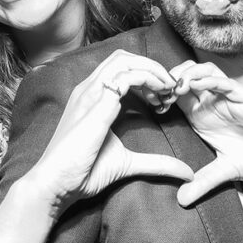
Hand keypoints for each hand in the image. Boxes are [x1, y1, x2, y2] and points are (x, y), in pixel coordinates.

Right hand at [27, 50, 193, 214]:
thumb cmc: (82, 173)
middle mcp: (89, 90)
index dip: (147, 76)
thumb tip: (186, 173)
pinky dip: (148, 79)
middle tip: (171, 88)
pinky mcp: (95, 104)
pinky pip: (124, 76)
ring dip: (152, 70)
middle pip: (123, 57)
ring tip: (168, 89)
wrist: (55, 185)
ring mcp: (90, 94)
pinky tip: (159, 96)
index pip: (121, 69)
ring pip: (124, 60)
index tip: (165, 98)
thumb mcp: (128, 164)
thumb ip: (156, 163)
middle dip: (152, 67)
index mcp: (92, 98)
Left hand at [169, 61, 242, 206]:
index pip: (175, 96)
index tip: (149, 102)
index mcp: (202, 117)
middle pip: (184, 76)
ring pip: (203, 72)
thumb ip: (203, 182)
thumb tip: (181, 200)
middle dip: (168, 78)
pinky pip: (224, 82)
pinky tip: (195, 84)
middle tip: (156, 91)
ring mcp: (227, 99)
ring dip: (186, 74)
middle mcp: (212, 104)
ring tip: (174, 87)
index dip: (160, 94)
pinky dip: (208, 79)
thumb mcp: (225, 172)